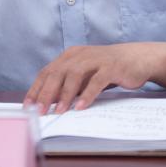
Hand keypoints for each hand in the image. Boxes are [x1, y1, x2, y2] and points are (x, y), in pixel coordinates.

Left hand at [24, 44, 152, 113]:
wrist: (137, 58)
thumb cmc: (106, 70)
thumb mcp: (84, 76)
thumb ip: (68, 86)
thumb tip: (49, 103)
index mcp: (70, 56)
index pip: (47, 72)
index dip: (36, 88)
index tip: (28, 106)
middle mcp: (80, 55)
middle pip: (57, 73)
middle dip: (46, 93)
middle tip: (40, 111)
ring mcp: (95, 59)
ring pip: (74, 75)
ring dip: (65, 94)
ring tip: (59, 111)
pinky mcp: (111, 67)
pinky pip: (96, 81)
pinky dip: (87, 94)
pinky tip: (81, 107)